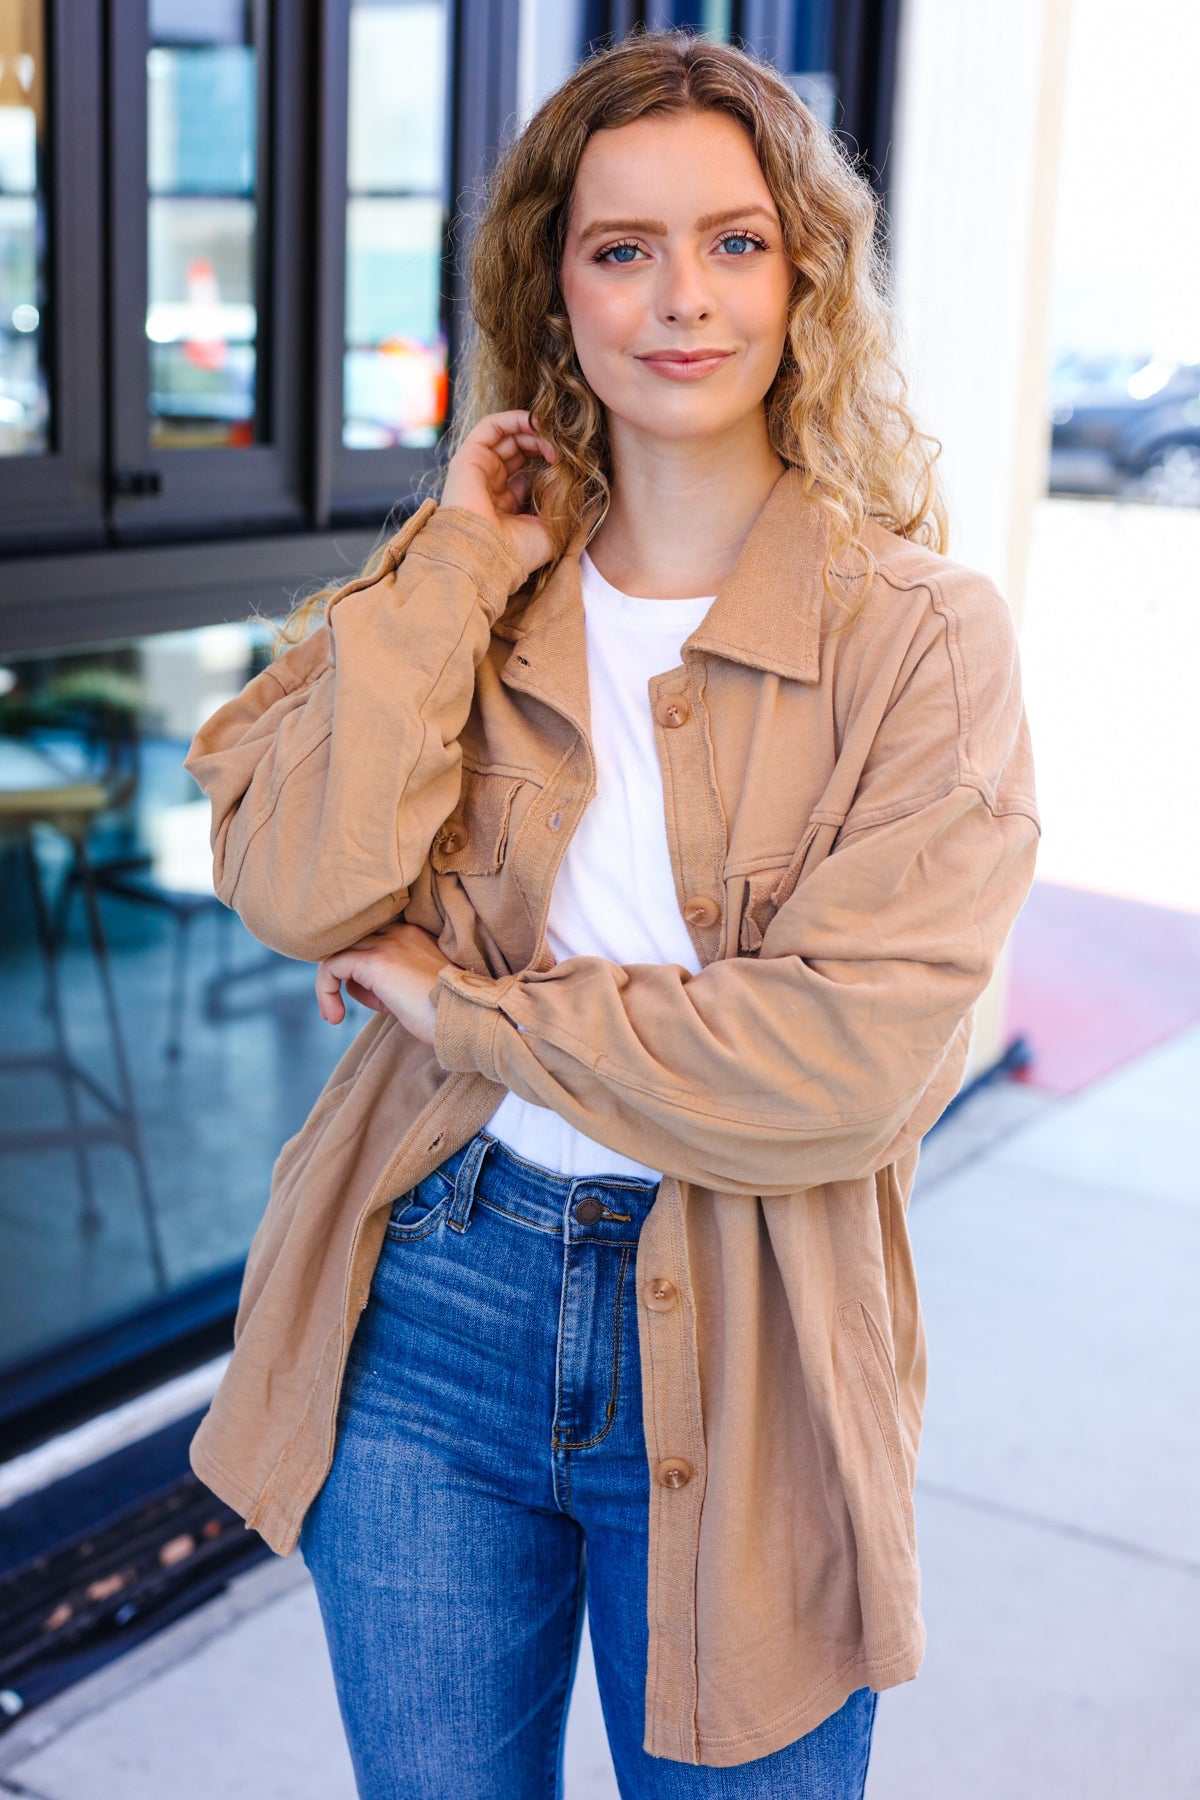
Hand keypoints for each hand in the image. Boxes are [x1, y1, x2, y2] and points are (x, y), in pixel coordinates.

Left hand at [315, 921, 450, 1045]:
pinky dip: (325, 990)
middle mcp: (401, 932)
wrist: (468, 1018)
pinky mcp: (375, 962)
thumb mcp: (418, 990)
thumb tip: (360, 987)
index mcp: (415, 935)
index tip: (375, 1002)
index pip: (374, 941)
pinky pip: (332, 966)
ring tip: (336, 1015)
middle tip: (349, 1009)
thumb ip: (391, 981)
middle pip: (354, 945)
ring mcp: (387, 945)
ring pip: (338, 953)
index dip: (366, 972)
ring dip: (332, 985)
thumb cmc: (449, 1013)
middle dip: (348, 977)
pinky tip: (334, 1016)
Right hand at [440, 409, 557, 577]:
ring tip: (553, 437)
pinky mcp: (468, 458)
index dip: (550, 462)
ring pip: (507, 436)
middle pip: (519, 451)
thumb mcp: (551, 530)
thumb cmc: (518, 553)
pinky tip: (537, 424)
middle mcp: (490, 486)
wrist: (487, 560)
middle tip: (564, 449)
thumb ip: (563, 505)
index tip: (571, 463)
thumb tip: (581, 482)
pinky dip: (515, 419)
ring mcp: (478, 471)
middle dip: (544, 444)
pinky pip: (491, 427)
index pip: (528, 472)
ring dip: (533, 430)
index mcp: (506, 506)